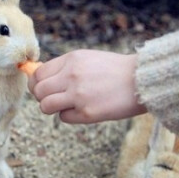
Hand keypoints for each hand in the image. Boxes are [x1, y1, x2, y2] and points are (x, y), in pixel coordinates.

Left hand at [28, 50, 146, 122]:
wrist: (141, 81)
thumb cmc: (114, 71)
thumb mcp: (87, 60)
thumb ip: (64, 68)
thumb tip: (38, 79)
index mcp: (71, 60)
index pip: (38, 74)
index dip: (37, 84)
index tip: (43, 88)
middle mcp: (71, 76)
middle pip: (38, 91)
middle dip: (42, 97)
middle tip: (54, 99)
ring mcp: (78, 95)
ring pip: (45, 106)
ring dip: (52, 108)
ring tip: (67, 105)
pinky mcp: (86, 113)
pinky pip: (63, 118)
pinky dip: (70, 116)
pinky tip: (84, 110)